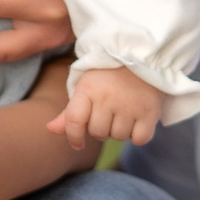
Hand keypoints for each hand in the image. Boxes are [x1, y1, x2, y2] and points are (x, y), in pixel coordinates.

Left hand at [47, 64, 164, 150]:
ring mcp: (130, 105)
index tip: (78, 143)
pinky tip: (137, 120)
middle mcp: (108, 97)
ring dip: (119, 131)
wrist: (142, 57)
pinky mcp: (150, 111)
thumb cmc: (107, 76)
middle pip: (97, 132)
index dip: (73, 137)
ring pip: (118, 137)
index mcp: (88, 89)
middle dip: (101, 129)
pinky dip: (137, 136)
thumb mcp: (86, 88)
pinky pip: (139, 139)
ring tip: (123, 112)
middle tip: (108, 114)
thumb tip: (50, 130)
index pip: (74, 121)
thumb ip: (69, 112)